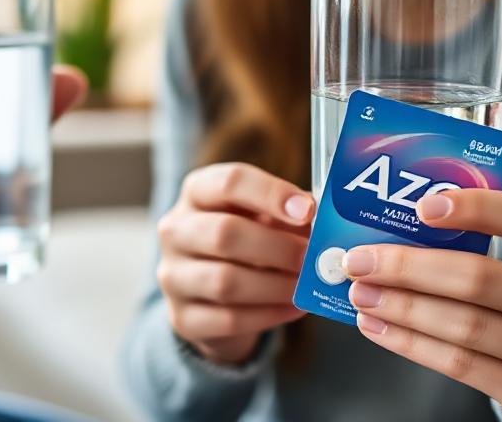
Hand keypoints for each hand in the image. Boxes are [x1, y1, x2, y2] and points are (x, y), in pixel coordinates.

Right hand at [157, 163, 313, 364]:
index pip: (229, 182)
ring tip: (307, 286)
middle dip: (278, 247)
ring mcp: (173, 276)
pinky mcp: (182, 317)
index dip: (271, 194)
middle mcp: (176, 230)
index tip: (308, 210)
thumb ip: (290, 215)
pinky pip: (229, 319)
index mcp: (197, 193)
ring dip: (276, 285)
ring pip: (225, 282)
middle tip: (313, 258)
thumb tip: (328, 221)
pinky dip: (269, 314)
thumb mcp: (263, 218)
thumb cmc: (247, 244)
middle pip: (224, 233)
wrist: (211, 297)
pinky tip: (294, 308)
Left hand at [345, 190, 501, 420]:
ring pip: (462, 325)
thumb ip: (482, 245)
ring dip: (401, 307)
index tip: (422, 206)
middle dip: (409, 267)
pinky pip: (457, 364)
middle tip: (360, 260)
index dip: (476, 208)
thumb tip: (391, 227)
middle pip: (480, 278)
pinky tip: (378, 326)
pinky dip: (409, 343)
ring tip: (361, 293)